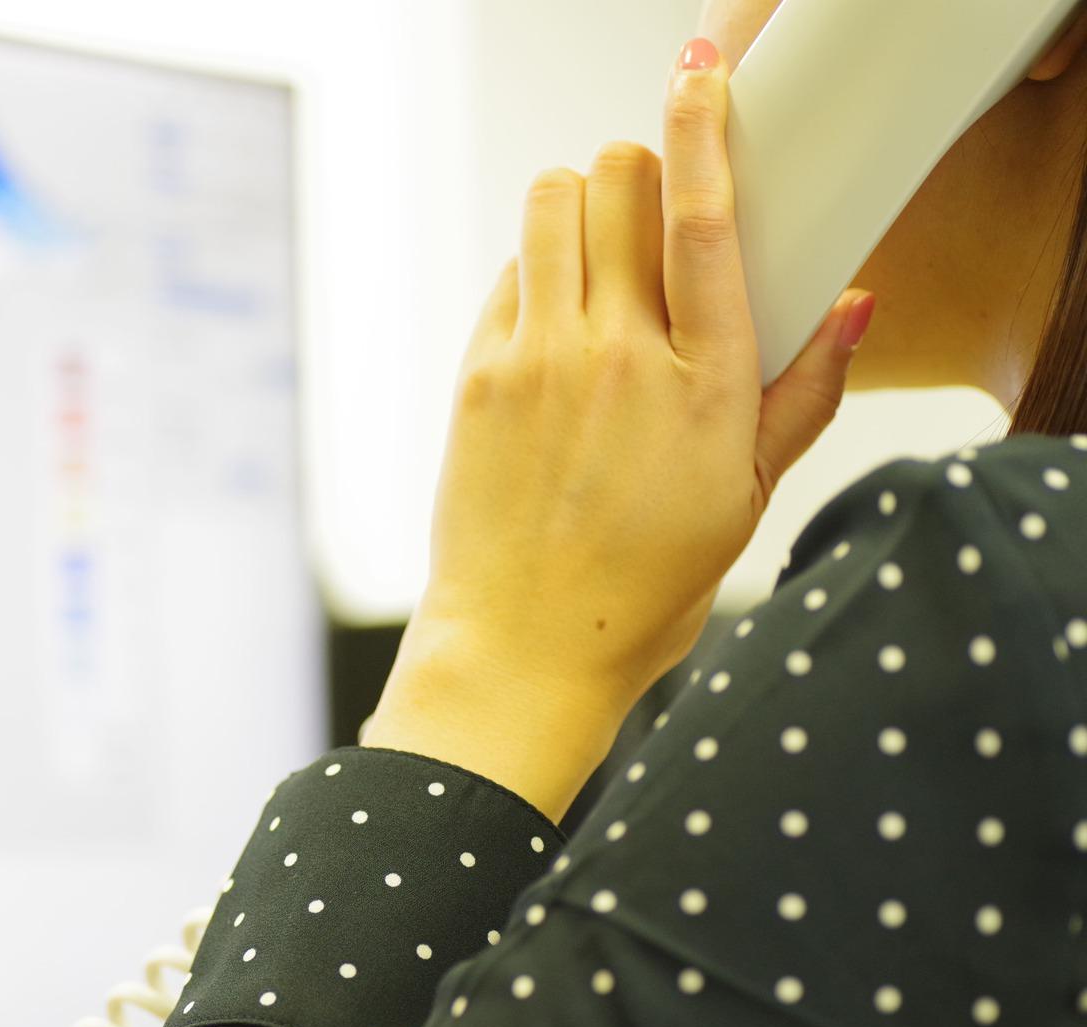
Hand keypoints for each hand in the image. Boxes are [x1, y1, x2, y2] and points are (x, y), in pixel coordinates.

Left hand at [362, 37, 877, 820]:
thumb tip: (859, 306)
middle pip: (618, 182)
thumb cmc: (645, 584)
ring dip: (578, 204)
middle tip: (648, 213)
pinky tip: (553, 324)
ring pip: (549, 204)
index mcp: (704, 385)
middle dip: (637, 170)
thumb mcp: (748, 498)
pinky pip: (508, 273)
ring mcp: (537, 360)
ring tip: (595, 256)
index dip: (700, 129)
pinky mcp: (477, 375)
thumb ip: (804, 393)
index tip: (695, 73)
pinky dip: (534, 271)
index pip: (702, 220)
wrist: (524, 645)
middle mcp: (618, 357)